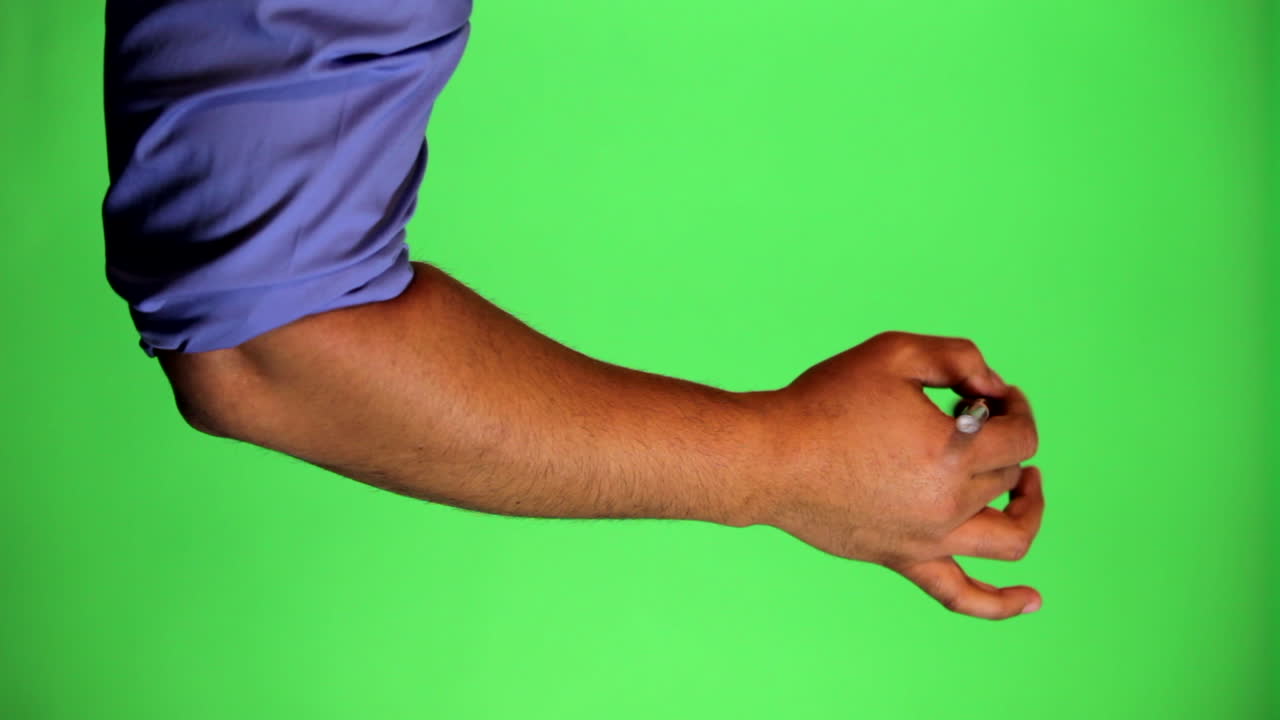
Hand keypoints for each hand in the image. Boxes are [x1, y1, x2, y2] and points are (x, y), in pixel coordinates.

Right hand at [753, 331, 1043, 619]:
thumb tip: (993, 386)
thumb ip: (958, 357)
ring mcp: (928, 539)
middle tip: (962, 414)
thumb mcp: (894, 352)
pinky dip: (1002, 605)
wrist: (770, 457)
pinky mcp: (902, 558)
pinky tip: (1032, 600)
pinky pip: (962, 596)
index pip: (1021, 435)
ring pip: (1009, 537)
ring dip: (1026, 509)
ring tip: (1022, 486)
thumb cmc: (825, 401)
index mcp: (954, 452)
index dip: (1015, 407)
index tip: (987, 393)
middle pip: (1008, 475)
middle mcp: (949, 503)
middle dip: (1000, 438)